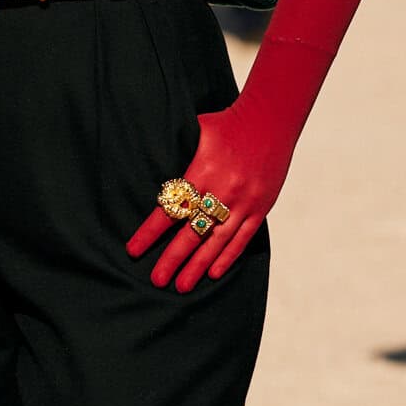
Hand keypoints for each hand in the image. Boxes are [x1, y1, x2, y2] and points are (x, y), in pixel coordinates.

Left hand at [126, 96, 288, 291]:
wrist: (271, 118)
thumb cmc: (228, 123)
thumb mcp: (196, 132)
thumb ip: (177, 153)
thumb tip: (150, 166)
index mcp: (202, 171)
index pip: (170, 209)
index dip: (150, 232)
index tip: (134, 250)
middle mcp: (223, 190)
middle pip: (192, 232)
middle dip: (172, 259)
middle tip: (156, 280)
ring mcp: (245, 201)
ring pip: (217, 241)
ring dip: (197, 266)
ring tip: (181, 286)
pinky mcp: (261, 206)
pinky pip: (242, 238)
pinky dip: (227, 257)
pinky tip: (212, 273)